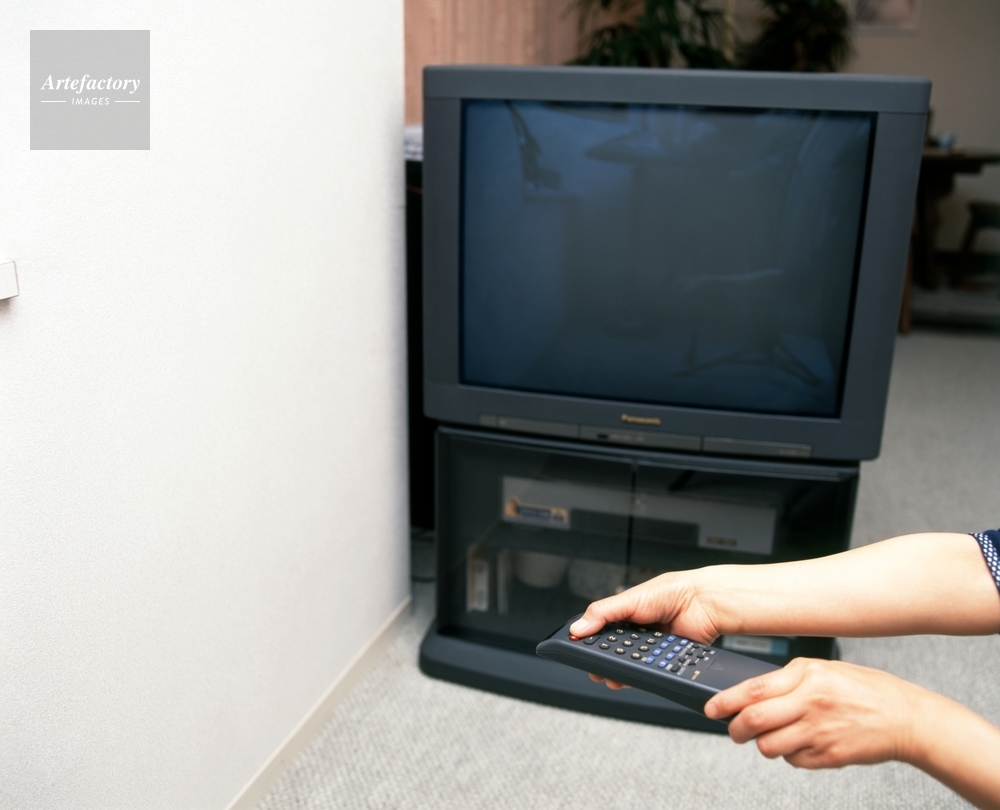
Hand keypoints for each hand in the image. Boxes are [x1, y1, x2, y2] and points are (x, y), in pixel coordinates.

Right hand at [568, 571, 722, 689]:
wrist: (703, 603)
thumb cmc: (672, 591)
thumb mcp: (629, 599)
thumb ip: (602, 613)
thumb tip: (577, 627)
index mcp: (625, 615)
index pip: (601, 632)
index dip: (588, 643)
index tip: (577, 652)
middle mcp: (637, 631)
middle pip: (614, 653)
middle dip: (604, 663)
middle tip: (595, 671)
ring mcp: (652, 647)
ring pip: (632, 665)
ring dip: (622, 672)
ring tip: (612, 677)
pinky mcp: (666, 659)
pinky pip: (651, 672)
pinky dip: (643, 675)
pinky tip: (635, 676)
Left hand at [704, 658, 922, 768]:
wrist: (906, 718)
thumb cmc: (865, 690)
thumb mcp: (824, 670)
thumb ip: (788, 680)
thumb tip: (751, 694)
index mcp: (807, 675)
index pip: (753, 689)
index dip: (725, 701)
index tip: (710, 707)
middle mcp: (811, 703)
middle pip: (754, 721)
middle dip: (736, 729)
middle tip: (734, 730)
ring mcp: (820, 732)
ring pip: (769, 746)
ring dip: (763, 744)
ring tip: (774, 736)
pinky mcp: (829, 756)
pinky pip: (793, 760)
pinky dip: (790, 755)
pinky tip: (803, 743)